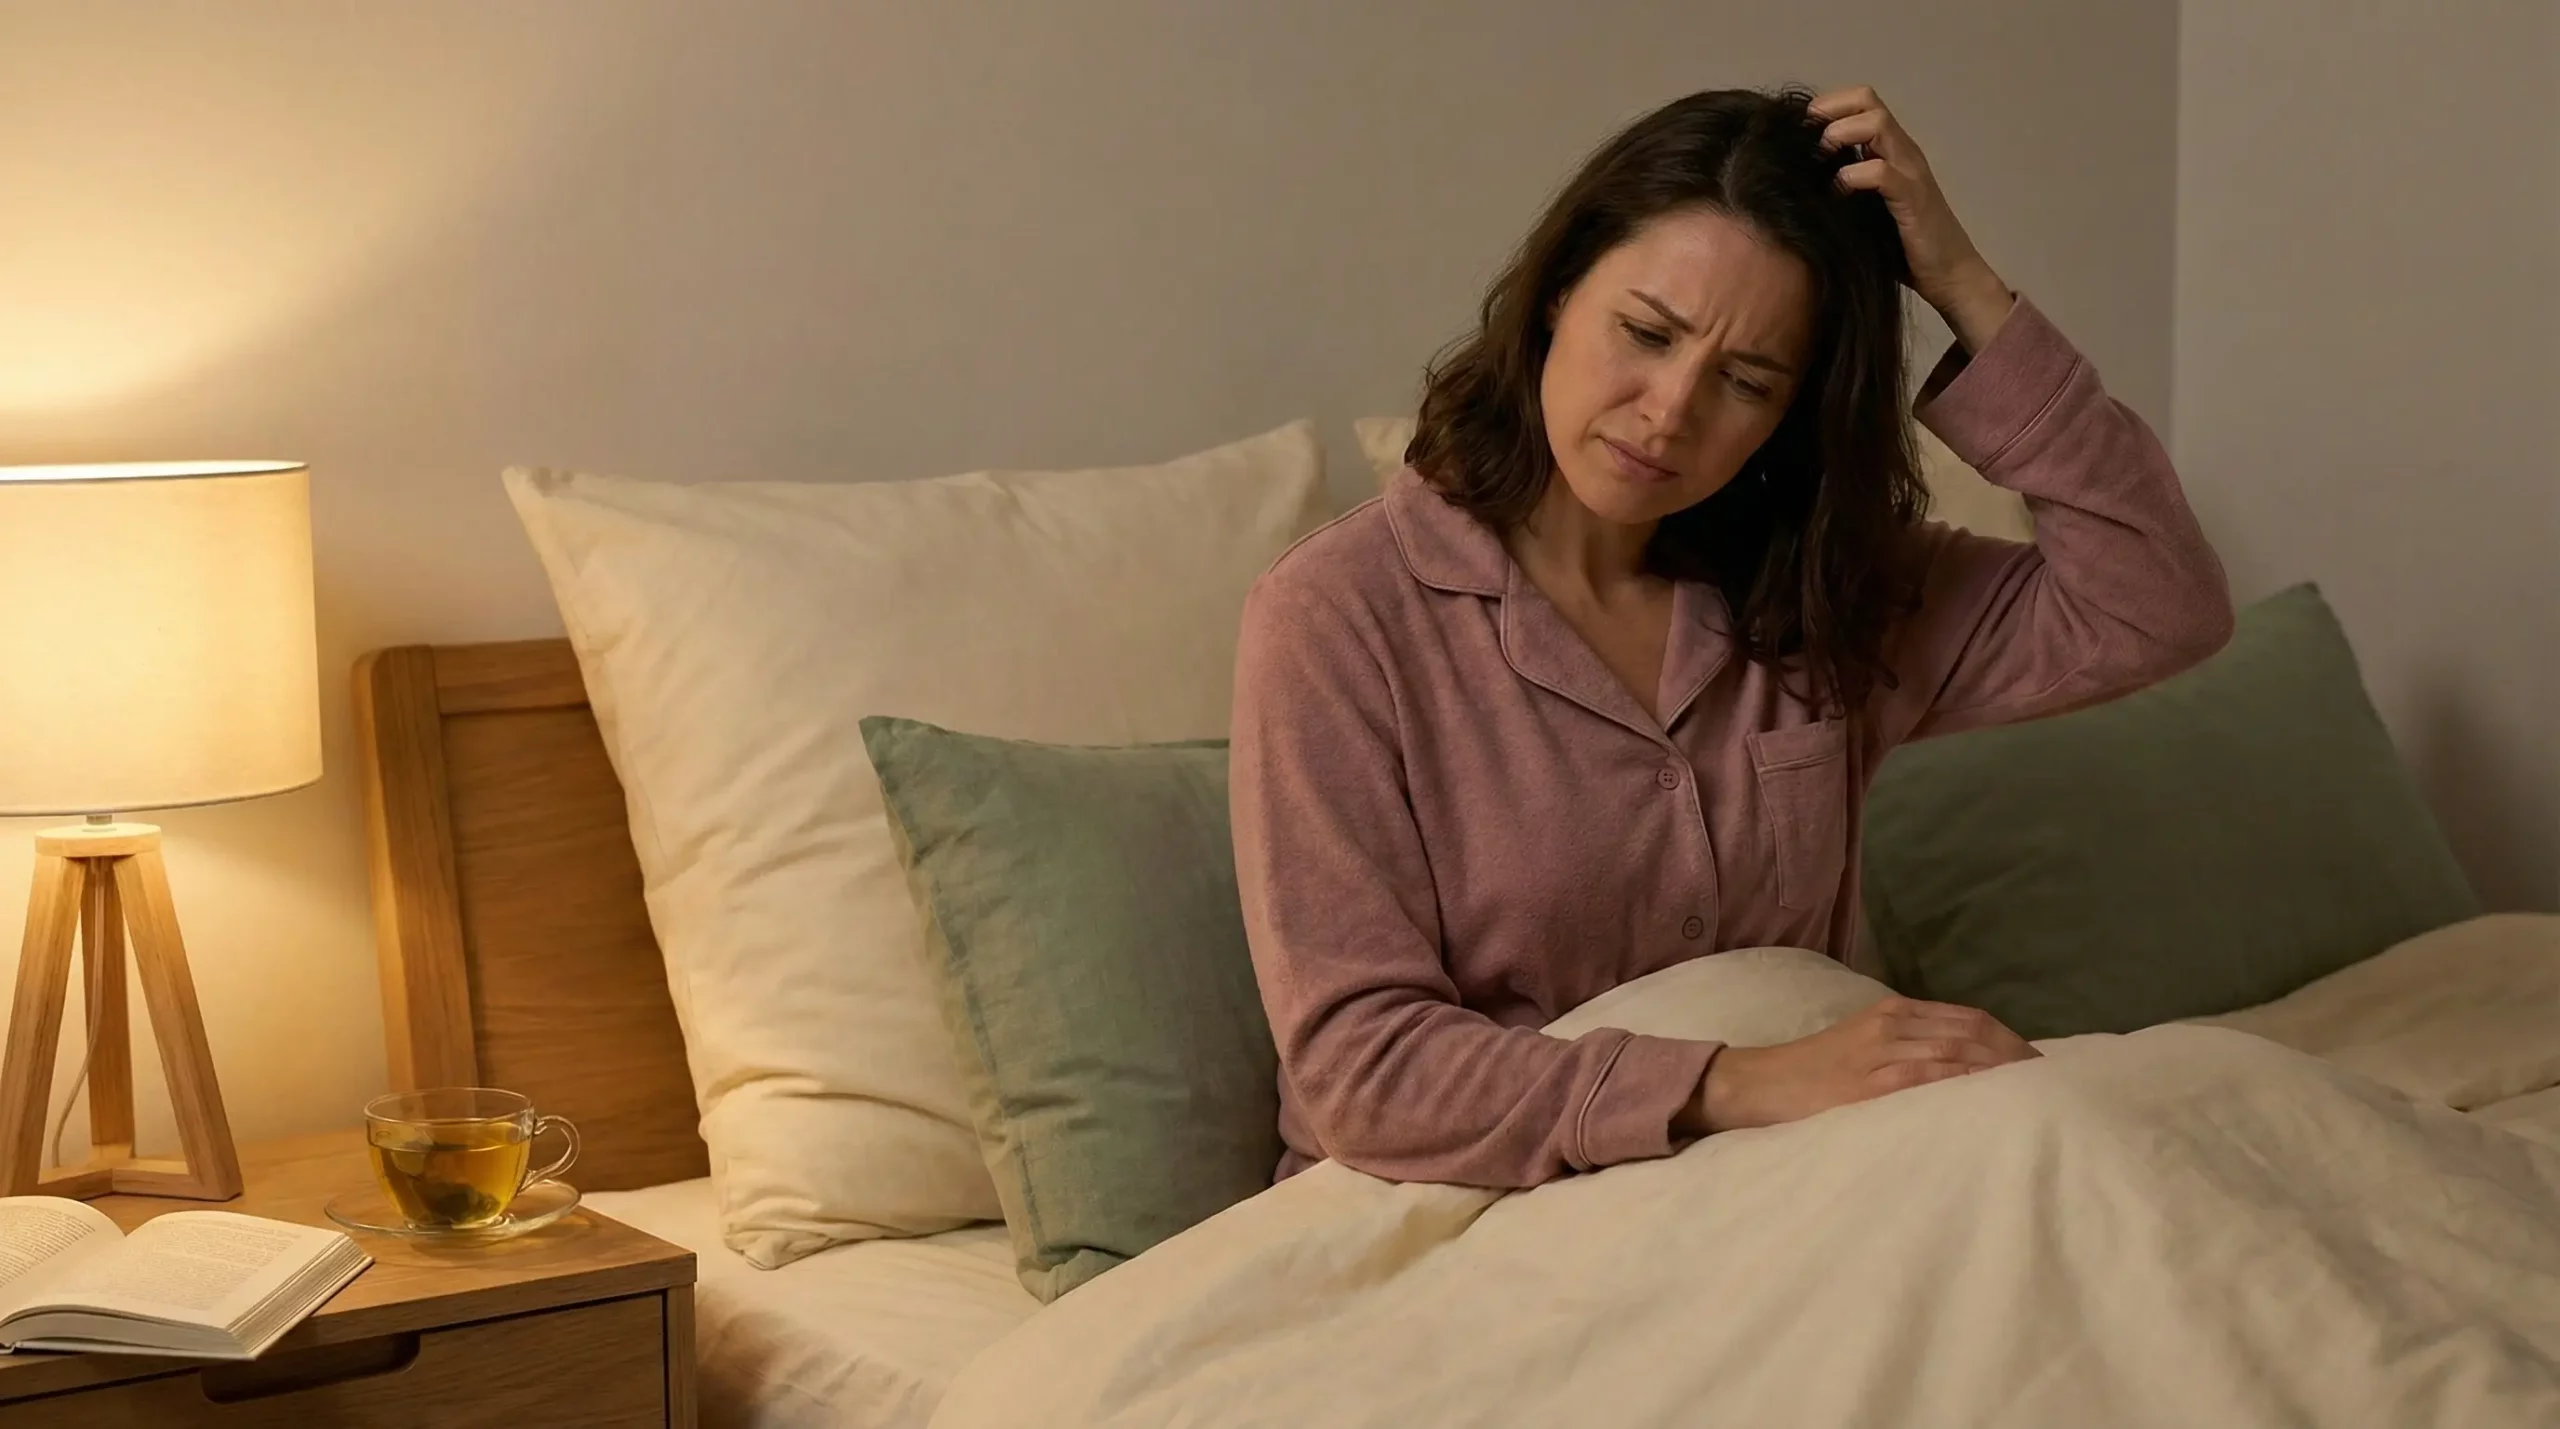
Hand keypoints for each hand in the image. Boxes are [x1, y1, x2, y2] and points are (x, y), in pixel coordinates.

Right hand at [1687, 995, 2040, 1132]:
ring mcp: (1882, 1052)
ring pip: (1959, 1052)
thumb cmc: (1809, 1076)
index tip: (2040, 1066)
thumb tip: (1959, 1073)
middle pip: (1973, 1033)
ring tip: (2035, 1096)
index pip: (1968, 1018)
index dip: (2010, 1040)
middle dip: (2017, 1057)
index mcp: (1892, 1012)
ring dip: (2002, 1072)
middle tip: (2053, 1085)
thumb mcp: (1860, 1049)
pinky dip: (1967, 1086)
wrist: (1757, 1085)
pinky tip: (1992, 1101)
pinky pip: (1931, 1078)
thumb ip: (1905, 1051)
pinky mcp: (1870, 1083)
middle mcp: (1892, 1024)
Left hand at [1805, 85, 2014, 351]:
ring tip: (1821, 160)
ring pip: (1877, 124)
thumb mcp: (1866, 207)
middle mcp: (1903, 152)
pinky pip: (1881, 171)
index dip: (1828, 105)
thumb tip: (1796, 179)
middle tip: (1805, 139)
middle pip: (1867, 101)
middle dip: (1829, 111)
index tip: (1799, 128)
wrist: (1949, 275)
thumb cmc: (1903, 246)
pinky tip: (1838, 193)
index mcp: (1892, 150)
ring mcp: (1911, 172)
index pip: (1862, 101)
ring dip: (1840, 134)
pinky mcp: (1913, 199)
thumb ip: (1845, 186)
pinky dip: (1853, 176)